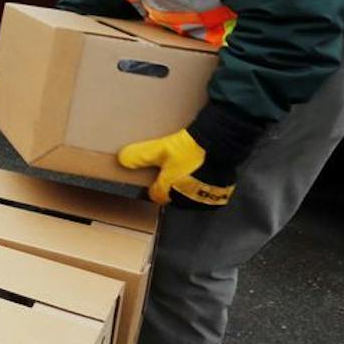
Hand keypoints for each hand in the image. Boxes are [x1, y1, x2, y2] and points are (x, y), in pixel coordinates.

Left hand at [118, 128, 234, 208]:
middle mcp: (187, 199)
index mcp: (169, 191)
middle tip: (175, 171)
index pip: (156, 196)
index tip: (157, 176)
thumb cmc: (188, 148)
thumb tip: (122, 160)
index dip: (155, 186)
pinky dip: (206, 187)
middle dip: (172, 188)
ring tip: (191, 172)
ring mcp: (205, 198)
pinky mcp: (221, 192)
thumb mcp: (159, 150)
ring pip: (192, 198)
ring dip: (190, 189)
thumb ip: (140, 156)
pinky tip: (206, 174)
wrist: (219, 143)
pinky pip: (209, 194)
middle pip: (174, 198)